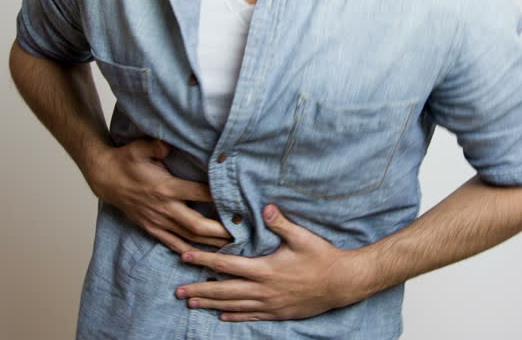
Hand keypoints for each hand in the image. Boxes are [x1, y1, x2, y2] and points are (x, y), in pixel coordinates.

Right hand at [83, 137, 232, 253]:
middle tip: (243, 232)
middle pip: (197, 225)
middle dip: (221, 231)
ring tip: (233, 245)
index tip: (239, 200)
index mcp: (165, 187)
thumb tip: (170, 143)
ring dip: (212, 243)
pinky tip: (206, 257)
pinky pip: (174, 244)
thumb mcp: (139, 147)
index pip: (198, 193)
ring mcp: (158, 221)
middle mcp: (164, 207)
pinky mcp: (152, 228)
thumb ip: (157, 146)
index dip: (219, 197)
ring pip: (189, 238)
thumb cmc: (126, 161)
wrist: (105, 179)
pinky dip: (191, 252)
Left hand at [173, 204, 371, 321]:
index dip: (204, 260)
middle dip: (199, 290)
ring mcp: (270, 304)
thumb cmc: (322, 257)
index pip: (227, 265)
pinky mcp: (279, 312)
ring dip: (212, 304)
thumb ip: (280, 223)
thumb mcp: (302, 237)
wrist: (343, 283)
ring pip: (234, 305)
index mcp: (264, 269)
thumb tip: (265, 207)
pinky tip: (223, 315)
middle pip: (224, 290)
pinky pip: (252, 315)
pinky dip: (235, 315)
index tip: (185, 257)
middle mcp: (263, 290)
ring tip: (193, 303)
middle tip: (178, 290)